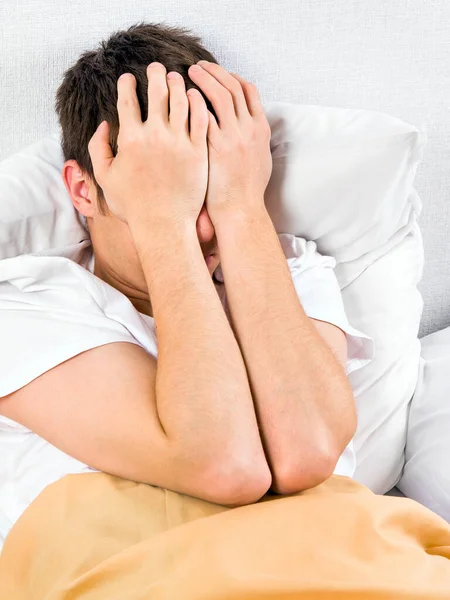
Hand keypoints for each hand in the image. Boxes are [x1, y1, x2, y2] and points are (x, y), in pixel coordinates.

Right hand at [88, 63, 208, 226]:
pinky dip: (198, 103)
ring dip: (178, 83)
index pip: (127, 99)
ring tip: (177, 79)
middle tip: (156, 68)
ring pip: (181, 100)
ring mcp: (179, 142)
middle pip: (156, 92)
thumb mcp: (105, 178)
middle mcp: (155, 135)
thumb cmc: (133, 206)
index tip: (129, 78)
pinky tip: (196, 98)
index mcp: (130, 139)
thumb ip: (98, 148)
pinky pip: (201, 118)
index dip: (127, 83)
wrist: (164, 225)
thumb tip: (104, 125)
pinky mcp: (198, 151)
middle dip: (155, 74)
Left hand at [187, 61, 272, 222]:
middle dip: (214, 72)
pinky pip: (204, 115)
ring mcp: (233, 137)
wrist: (240, 211)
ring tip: (186, 74)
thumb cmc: (246, 192)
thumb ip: (253, 139)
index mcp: (261, 130)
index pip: (249, 91)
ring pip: (219, 95)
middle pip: (232, 87)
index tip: (218, 72)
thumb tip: (244, 126)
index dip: (232, 76)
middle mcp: (249, 129)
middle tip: (197, 66)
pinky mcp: (216, 148)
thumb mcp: (259, 160)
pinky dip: (194, 102)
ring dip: (203, 80)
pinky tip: (181, 98)